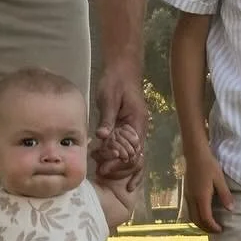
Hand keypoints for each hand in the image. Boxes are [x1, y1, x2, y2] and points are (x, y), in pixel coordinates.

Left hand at [92, 63, 147, 177]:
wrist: (122, 68)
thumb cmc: (115, 81)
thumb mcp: (109, 98)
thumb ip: (107, 118)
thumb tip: (103, 137)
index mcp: (137, 122)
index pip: (134, 151)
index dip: (121, 163)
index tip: (105, 168)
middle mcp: (139, 128)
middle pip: (134, 157)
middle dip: (120, 168)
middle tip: (101, 172)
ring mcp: (134, 129)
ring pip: (131, 154)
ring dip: (119, 164)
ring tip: (102, 171)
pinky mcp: (127, 127)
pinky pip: (125, 146)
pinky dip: (118, 156)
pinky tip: (107, 163)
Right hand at [185, 152, 234, 233]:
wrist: (195, 154)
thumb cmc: (209, 165)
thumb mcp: (220, 179)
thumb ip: (225, 195)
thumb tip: (231, 209)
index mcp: (201, 197)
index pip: (206, 218)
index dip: (213, 227)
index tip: (221, 230)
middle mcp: (192, 199)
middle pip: (197, 220)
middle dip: (206, 228)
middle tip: (216, 231)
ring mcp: (187, 196)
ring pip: (191, 216)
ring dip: (200, 223)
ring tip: (210, 225)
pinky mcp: (186, 192)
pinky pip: (190, 210)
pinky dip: (196, 216)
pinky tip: (203, 213)